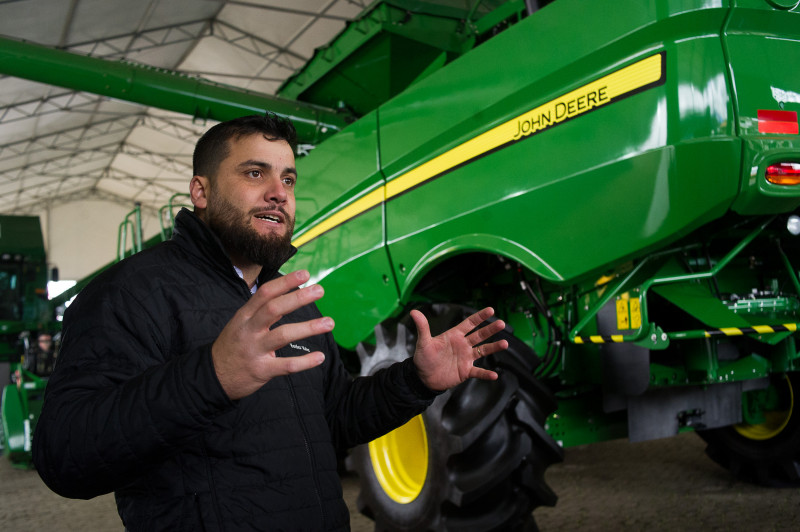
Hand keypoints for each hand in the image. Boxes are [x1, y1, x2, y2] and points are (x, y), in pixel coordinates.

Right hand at [212, 270, 333, 399]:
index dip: (285, 282)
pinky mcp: (261, 370)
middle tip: (320, 290)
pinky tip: (320, 357)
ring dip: (308, 328)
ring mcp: (255, 350)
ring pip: (283, 335)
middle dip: (298, 298)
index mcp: (245, 316)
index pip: (265, 293)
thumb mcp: (241, 323)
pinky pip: (286, 365)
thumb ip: (262, 311)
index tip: (305, 274)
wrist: (212, 376)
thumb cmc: (233, 346)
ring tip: (329, 322)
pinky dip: (304, 362)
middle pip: (274, 309)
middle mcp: (249, 330)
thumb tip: (289, 296)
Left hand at [411, 307, 507, 391]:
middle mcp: (463, 345)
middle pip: (480, 335)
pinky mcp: (465, 371)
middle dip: (490, 329)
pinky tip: (494, 375)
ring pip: (483, 351)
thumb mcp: (423, 342)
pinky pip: (478, 372)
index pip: (469, 323)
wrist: (423, 378)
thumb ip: (422, 327)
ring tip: (505, 343)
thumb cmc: (423, 358)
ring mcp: (466, 358)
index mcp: (454, 336)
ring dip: (494, 347)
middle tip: (502, 323)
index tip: (491, 310)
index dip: (480, 317)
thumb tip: (413, 311)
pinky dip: (486, 374)